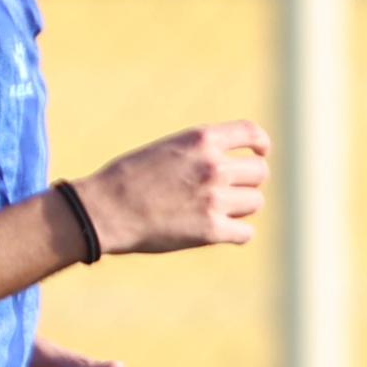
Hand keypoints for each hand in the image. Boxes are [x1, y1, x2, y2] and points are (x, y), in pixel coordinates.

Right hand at [78, 118, 266, 256]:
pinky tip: (219, 232)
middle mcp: (213, 166)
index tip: (261, 153)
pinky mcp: (211, 230)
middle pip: (259, 173)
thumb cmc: (128, 180)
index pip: (251, 133)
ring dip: (241, 208)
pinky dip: (236, 234)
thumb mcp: (166, 149)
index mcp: (201, 139)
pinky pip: (245, 233)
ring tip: (216, 212)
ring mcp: (214, 198)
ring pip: (255, 202)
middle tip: (229, 192)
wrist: (105, 210)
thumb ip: (199, 152)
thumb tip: (230, 166)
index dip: (261, 144)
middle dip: (247, 182)